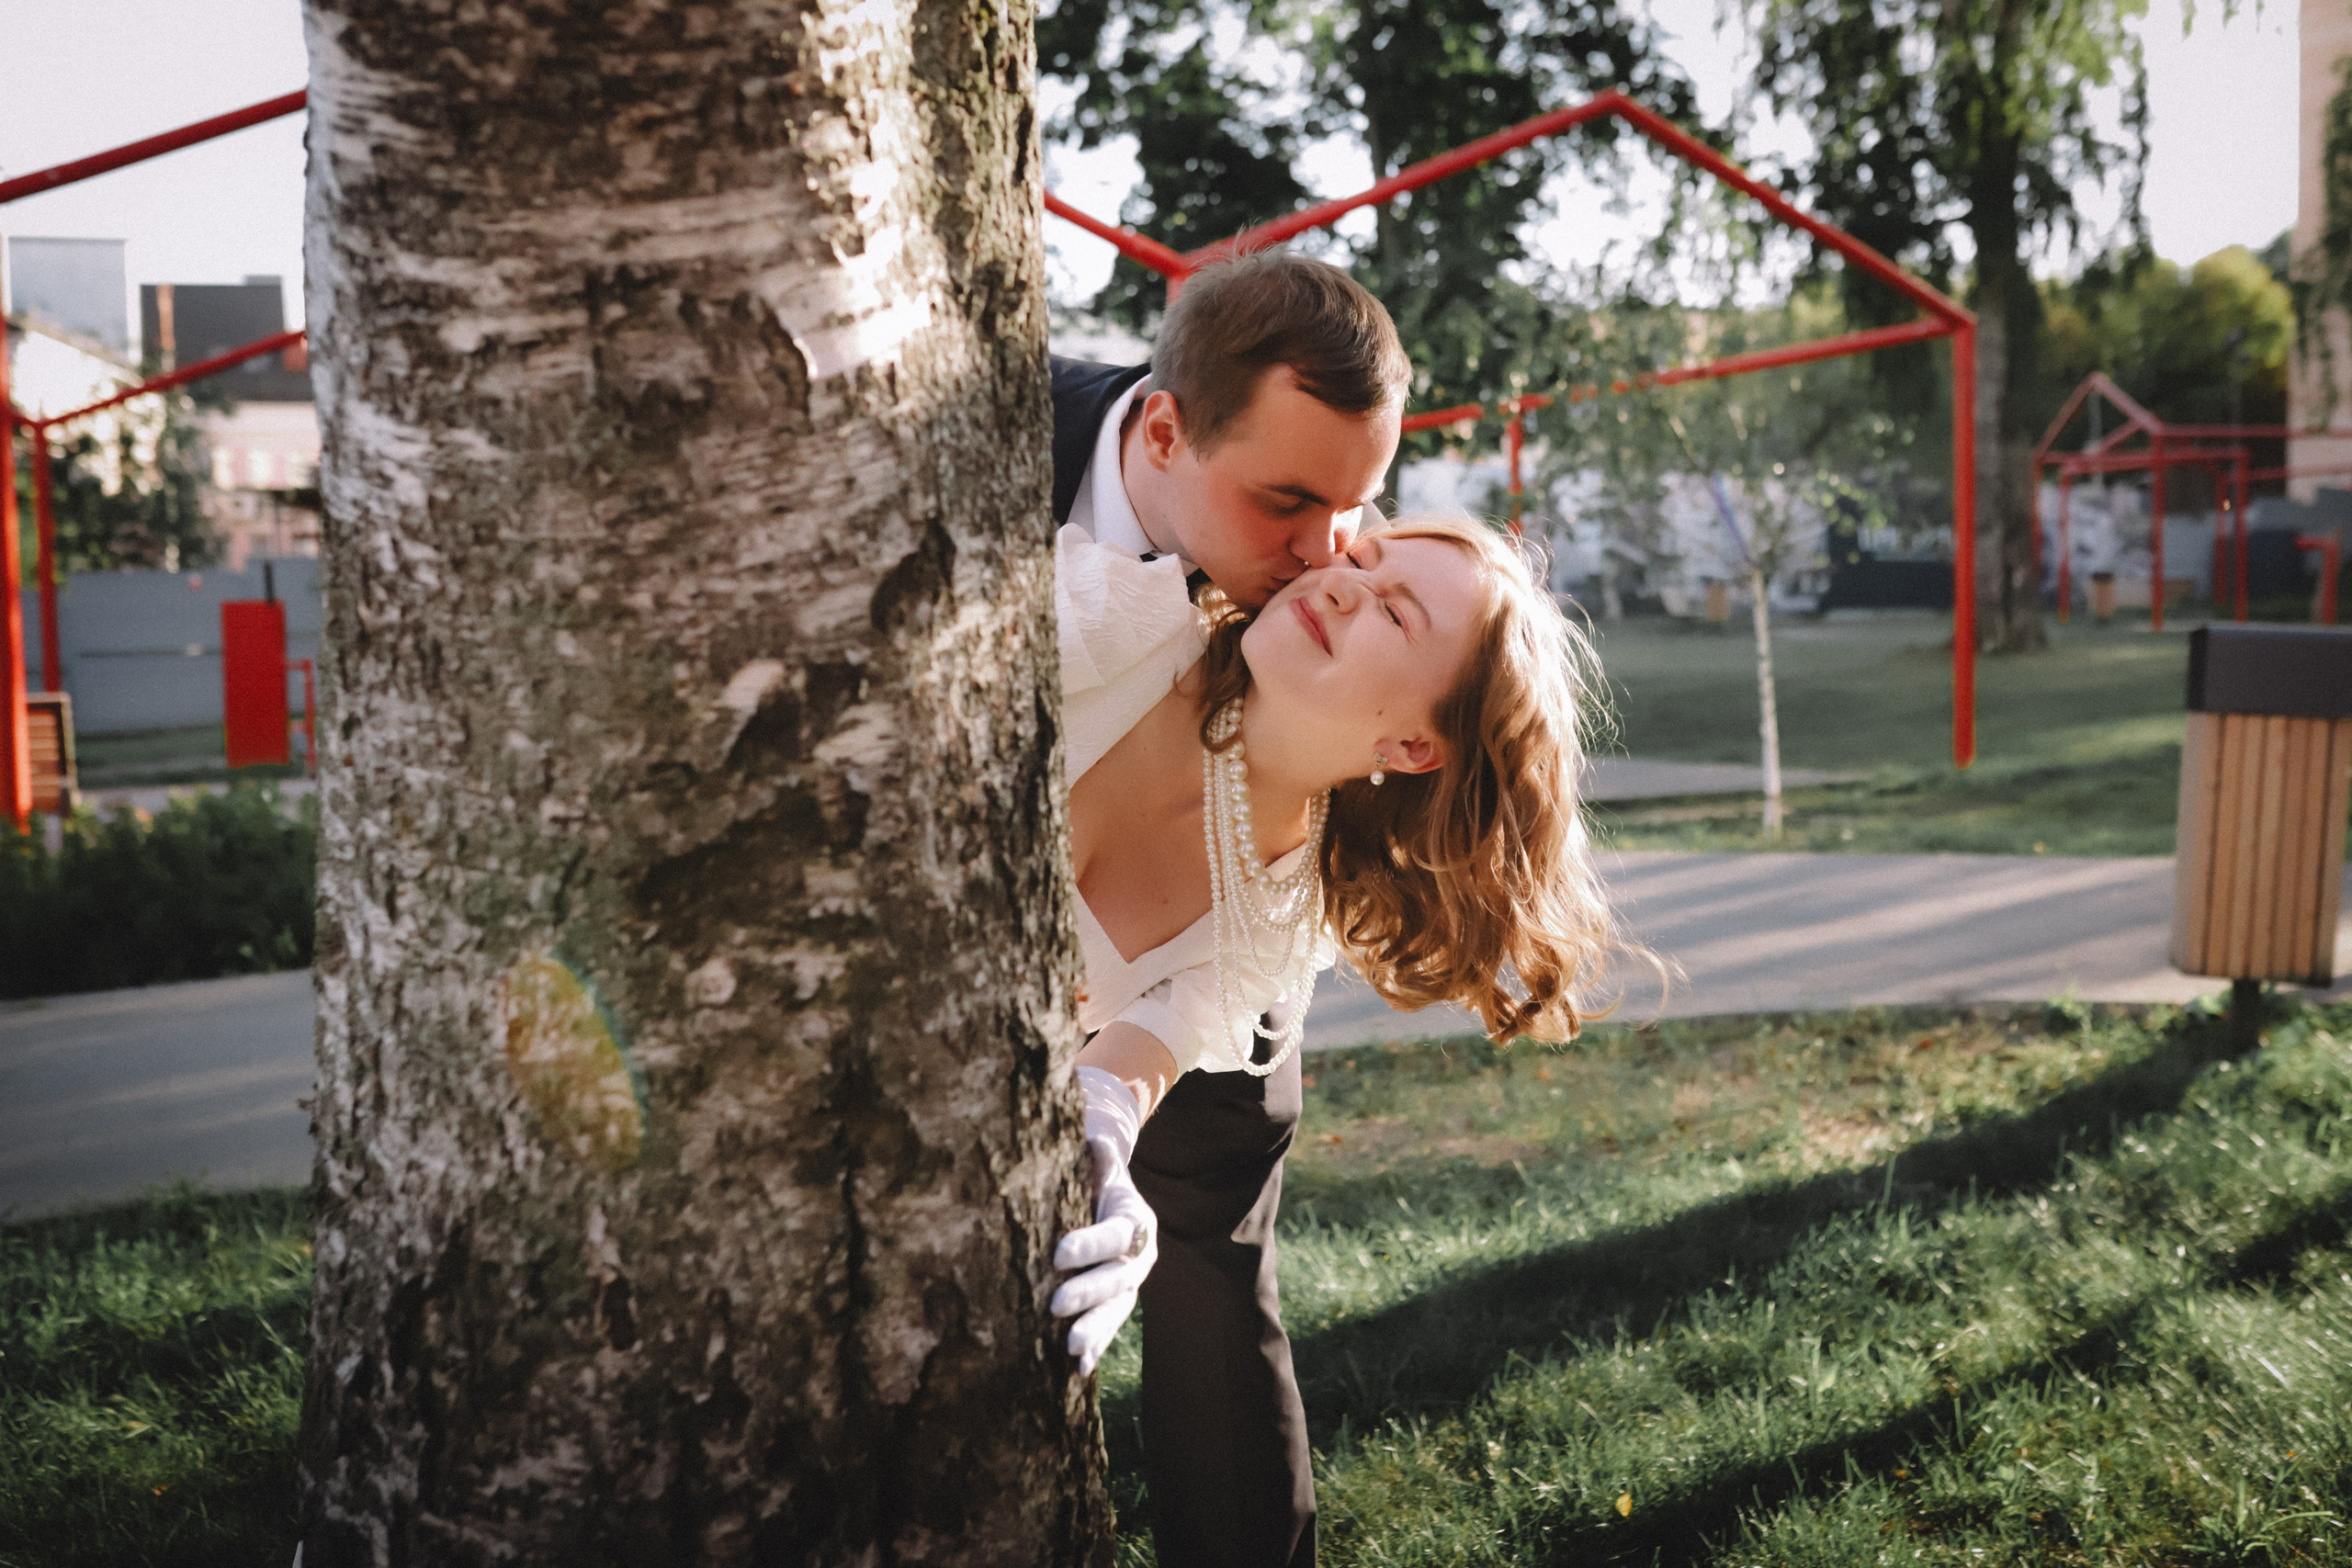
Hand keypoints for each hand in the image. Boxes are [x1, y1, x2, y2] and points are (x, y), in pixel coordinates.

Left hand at [1050, 1136, 1157, 1375]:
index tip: (1057, 1253)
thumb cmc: (1095, 1181)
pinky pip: (1108, 1330)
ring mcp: (1130, 1287)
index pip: (1114, 1235)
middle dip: (1087, 1293)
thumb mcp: (1100, 1167)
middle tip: (1054, 1304)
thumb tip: (1097, 1139)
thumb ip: (1099, 1158)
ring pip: (1115, 1311)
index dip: (1089, 1244)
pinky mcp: (1116, 1307)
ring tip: (1070, 1347)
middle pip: (1116, 1279)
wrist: (1109, 1204)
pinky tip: (1078, 1369)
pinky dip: (1096, 1349)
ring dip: (1094, 1330)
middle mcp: (1139, 1258)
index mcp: (1136, 1222)